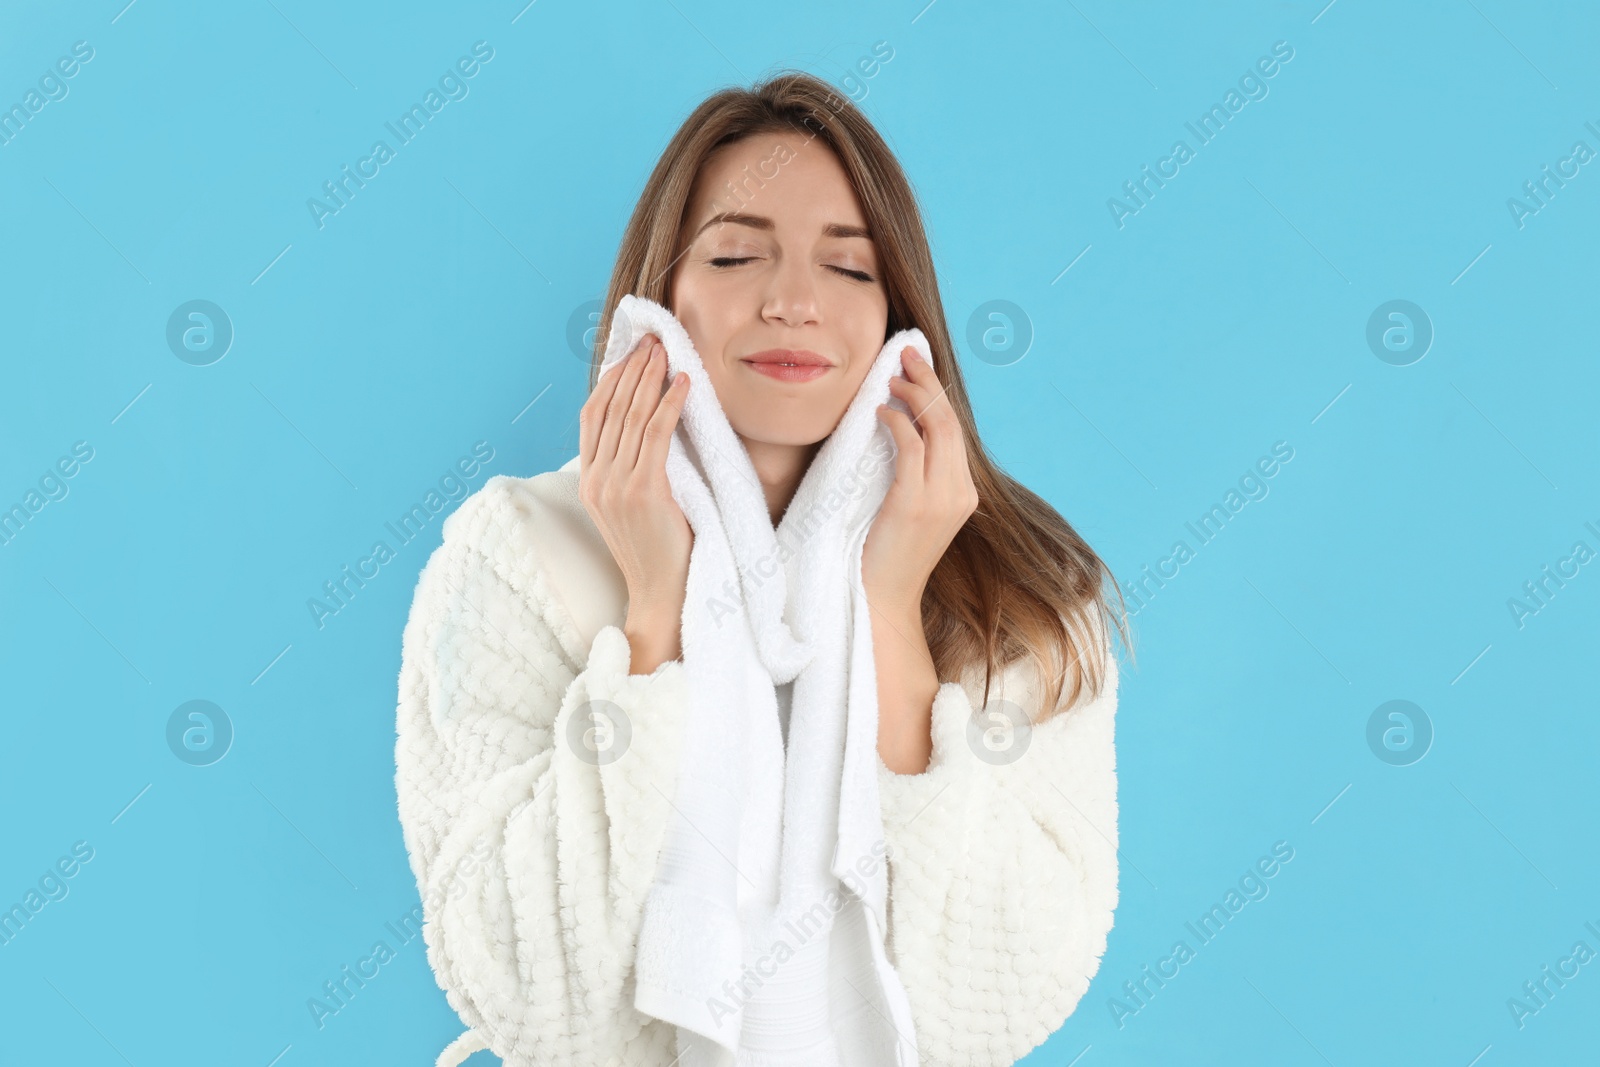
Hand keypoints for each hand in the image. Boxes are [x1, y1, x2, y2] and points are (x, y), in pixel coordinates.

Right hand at [578, 331, 692, 671]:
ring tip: (667, 351)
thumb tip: (647, 428)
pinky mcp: (643, 491)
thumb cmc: (657, 550)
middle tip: (652, 339)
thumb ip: (630, 469)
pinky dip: (669, 403)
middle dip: (632, 368)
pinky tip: (684, 383)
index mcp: (589, 480)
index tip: (630, 352)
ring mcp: (616, 485)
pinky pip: (656, 435)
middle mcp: (596, 479)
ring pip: (631, 416)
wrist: (660, 594)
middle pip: (610, 407)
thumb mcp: (633, 505)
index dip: (611, 379)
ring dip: (650, 377)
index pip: (592, 415)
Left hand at [862, 345, 978, 612]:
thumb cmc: (885, 556)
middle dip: (928, 382)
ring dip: (912, 396)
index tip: (917, 366)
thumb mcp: (909, 510)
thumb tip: (901, 432)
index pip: (955, 429)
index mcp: (963, 492)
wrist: (882, 602)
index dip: (937, 393)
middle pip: (950, 421)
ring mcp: (941, 499)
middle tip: (905, 354)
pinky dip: (897, 422)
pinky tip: (879, 413)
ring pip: (937, 428)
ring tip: (890, 378)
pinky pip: (910, 447)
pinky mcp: (914, 505)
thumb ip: (915, 476)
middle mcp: (959, 492)